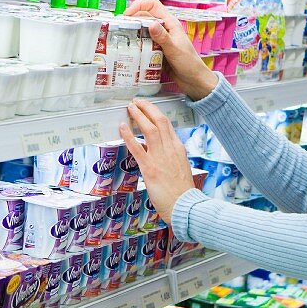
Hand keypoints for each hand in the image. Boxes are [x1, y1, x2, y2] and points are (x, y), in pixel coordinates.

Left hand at [120, 98, 195, 224]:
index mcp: (178, 148)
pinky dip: (128, 135)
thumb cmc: (182, 191)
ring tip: (130, 108)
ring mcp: (159, 157)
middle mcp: (170, 149)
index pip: (167, 124)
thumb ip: (173, 157)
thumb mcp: (181, 168)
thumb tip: (165, 151)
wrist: (185, 206)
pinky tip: (121, 127)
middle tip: (137, 102)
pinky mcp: (149, 168)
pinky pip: (136, 147)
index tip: (148, 108)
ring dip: (138, 116)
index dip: (155, 113)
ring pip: (148, 129)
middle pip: (158, 121)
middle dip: (147, 108)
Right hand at [126, 0, 218, 100]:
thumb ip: (162, 37)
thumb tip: (151, 24)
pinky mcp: (157, 50)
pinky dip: (137, 45)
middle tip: (120, 29)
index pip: (152, 5)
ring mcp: (160, 39)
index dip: (138, 5)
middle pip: (144, 17)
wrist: (194, 80)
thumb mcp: (174, 49)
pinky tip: (131, 51)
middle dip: (132, 20)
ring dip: (133, 33)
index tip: (127, 15)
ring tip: (123, 40)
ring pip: (142, 31)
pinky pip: (144, 43)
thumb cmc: (189, 63)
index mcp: (170, 23)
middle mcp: (164, 28)